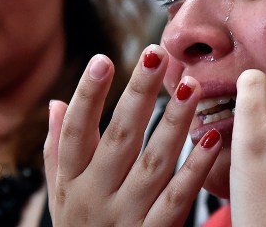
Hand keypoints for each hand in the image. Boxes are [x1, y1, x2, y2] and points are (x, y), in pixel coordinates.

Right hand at [44, 45, 221, 225]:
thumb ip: (57, 149)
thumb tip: (55, 102)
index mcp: (70, 182)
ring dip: (174, 122)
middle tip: (158, 55)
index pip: (76, 131)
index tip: (104, 59)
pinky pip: (178, 198)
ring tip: (191, 85)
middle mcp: (95, 196)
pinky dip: (195, 168)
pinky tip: (210, 136)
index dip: (88, 95)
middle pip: (119, 137)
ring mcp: (126, 216)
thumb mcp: (59, 194)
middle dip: (139, 94)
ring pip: (154, 162)